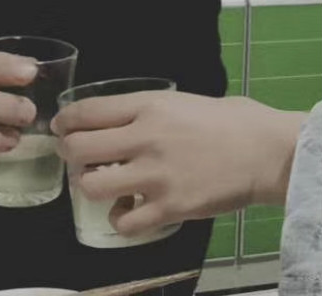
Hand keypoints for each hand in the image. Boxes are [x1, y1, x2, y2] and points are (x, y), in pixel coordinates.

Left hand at [51, 92, 305, 235]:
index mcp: (145, 106)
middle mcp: (144, 139)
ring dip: (87, 185)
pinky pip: (124, 222)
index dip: (63, 121)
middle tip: (73, 156)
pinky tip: (125, 209)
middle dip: (66, 152)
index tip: (59, 127)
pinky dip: (118, 218)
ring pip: (92, 186)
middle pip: (78, 148)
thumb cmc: (219, 120)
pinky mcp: (171, 209)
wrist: (262, 150)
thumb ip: (135, 109)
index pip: (85, 111)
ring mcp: (156, 176)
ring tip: (96, 182)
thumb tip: (101, 118)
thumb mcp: (172, 100)